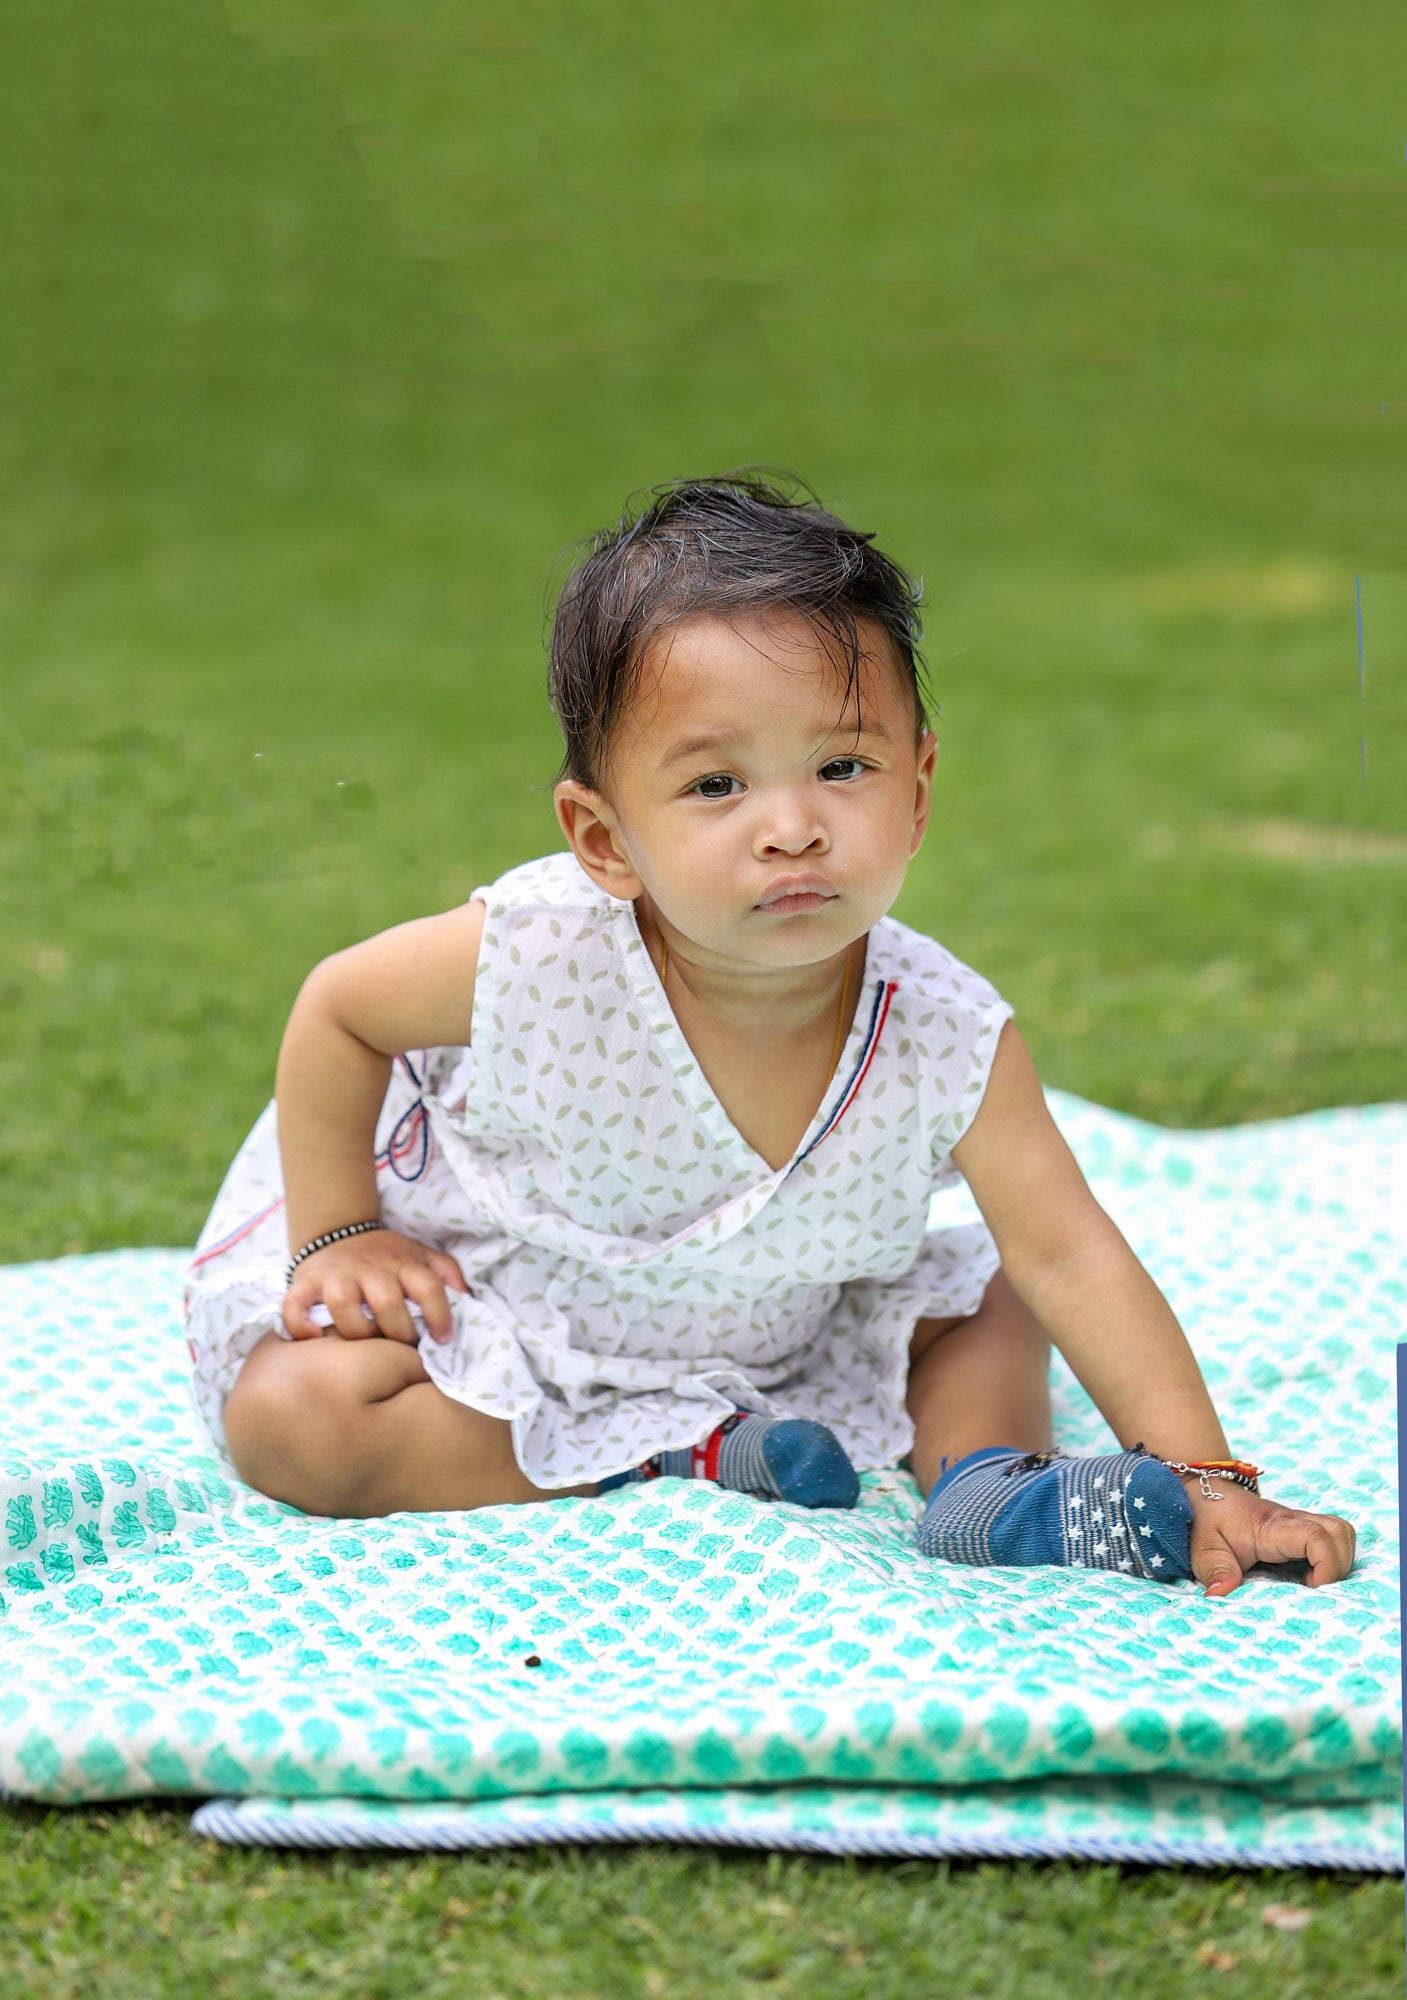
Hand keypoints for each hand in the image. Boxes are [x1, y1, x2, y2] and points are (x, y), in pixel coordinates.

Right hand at [282, 1229, 467, 1344]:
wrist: (340, 1232)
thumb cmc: (388, 1258)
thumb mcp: (423, 1258)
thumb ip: (448, 1276)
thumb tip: (473, 1303)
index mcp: (404, 1263)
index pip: (427, 1286)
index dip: (439, 1314)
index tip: (443, 1339)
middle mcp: (370, 1268)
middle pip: (387, 1301)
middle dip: (398, 1332)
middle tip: (401, 1350)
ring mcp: (336, 1274)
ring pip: (343, 1301)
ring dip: (357, 1330)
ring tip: (365, 1347)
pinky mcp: (305, 1283)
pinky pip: (294, 1303)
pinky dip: (299, 1323)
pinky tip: (313, 1338)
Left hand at [1184, 1479, 1356, 1597]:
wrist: (1204, 1492)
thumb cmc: (1206, 1520)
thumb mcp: (1204, 1548)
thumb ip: (1216, 1570)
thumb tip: (1220, 1597)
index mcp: (1271, 1527)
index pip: (1316, 1536)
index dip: (1326, 1564)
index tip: (1311, 1586)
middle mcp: (1292, 1521)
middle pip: (1340, 1533)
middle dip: (1339, 1565)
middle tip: (1314, 1588)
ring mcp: (1299, 1522)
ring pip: (1341, 1533)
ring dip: (1339, 1559)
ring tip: (1314, 1582)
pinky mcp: (1301, 1528)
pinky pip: (1331, 1537)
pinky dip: (1332, 1557)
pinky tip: (1309, 1575)